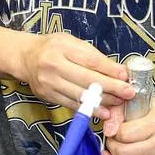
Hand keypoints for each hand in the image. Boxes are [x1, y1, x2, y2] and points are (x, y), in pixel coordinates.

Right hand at [17, 33, 134, 121]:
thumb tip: (118, 71)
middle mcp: (53, 65)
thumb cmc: (53, 47)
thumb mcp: (71, 42)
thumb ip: (93, 55)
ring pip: (80, 95)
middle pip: (87, 80)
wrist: (25, 57)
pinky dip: (89, 110)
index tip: (125, 76)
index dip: (110, 70)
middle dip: (111, 88)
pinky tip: (102, 112)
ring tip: (119, 103)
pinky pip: (72, 104)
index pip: (90, 61)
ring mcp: (48, 82)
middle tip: (129, 93)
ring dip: (103, 101)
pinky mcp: (47, 96)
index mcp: (61, 47)